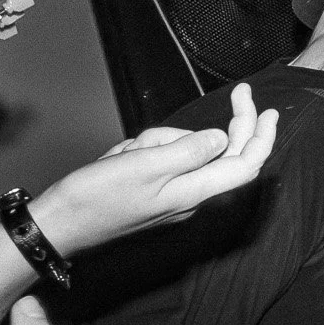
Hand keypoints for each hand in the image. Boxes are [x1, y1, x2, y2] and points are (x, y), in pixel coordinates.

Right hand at [30, 83, 277, 255]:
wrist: (57, 226)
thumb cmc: (95, 199)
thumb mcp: (143, 166)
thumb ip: (187, 151)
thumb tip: (221, 138)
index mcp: (194, 193)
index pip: (245, 164)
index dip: (260, 136)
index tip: (266, 109)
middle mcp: (190, 197)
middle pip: (219, 152)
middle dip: (205, 129)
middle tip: (226, 98)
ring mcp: (170, 196)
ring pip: (180, 149)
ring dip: (154, 142)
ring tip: (124, 157)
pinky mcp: (152, 192)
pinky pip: (156, 159)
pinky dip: (139, 152)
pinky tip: (117, 161)